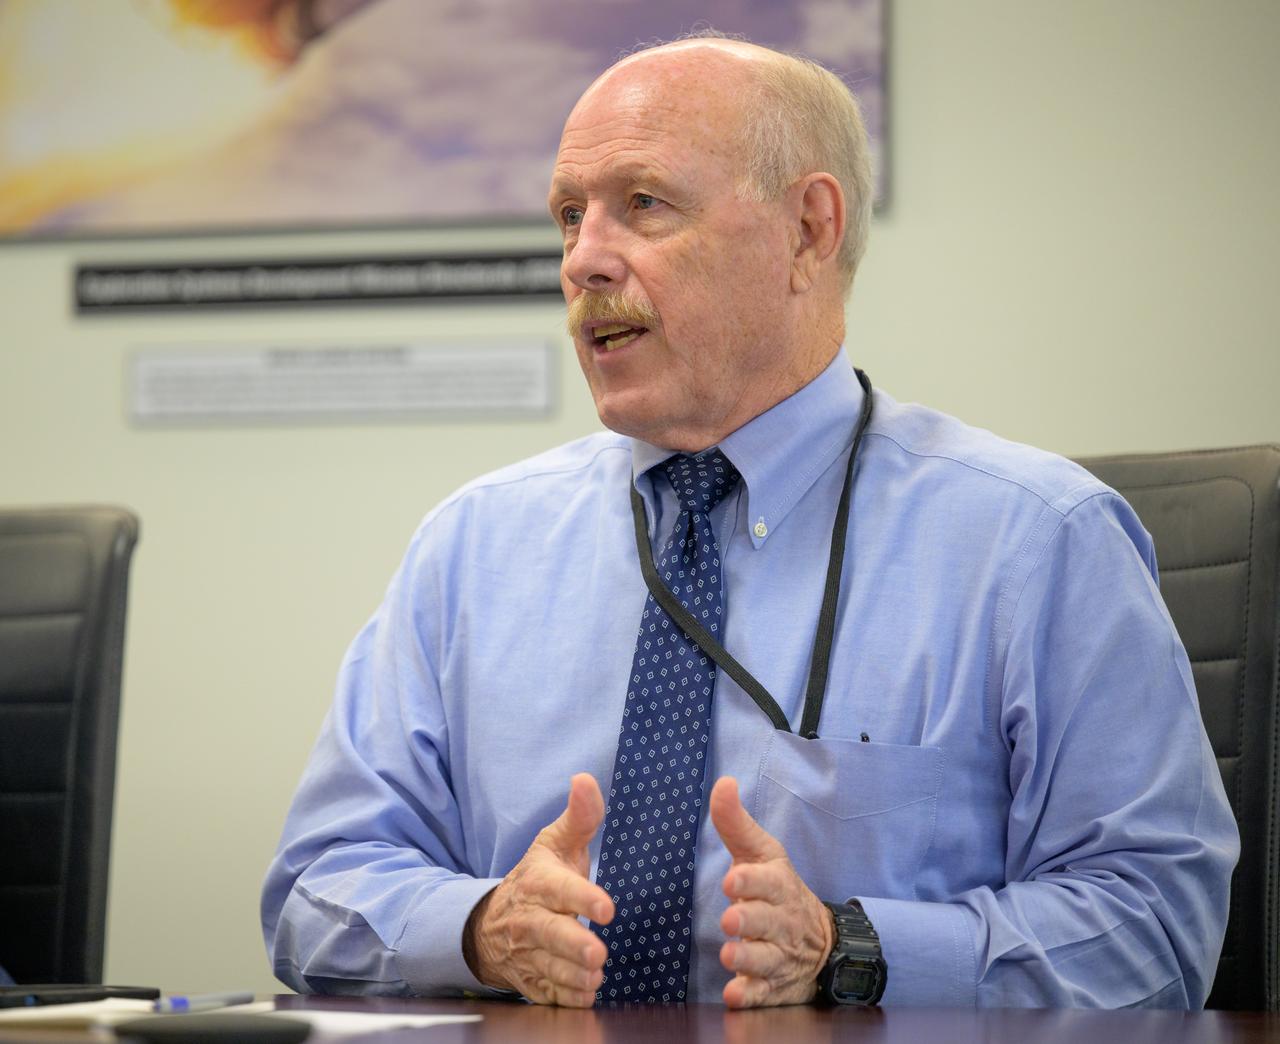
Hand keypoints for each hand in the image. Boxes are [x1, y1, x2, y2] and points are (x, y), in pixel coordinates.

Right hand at [463, 773, 614, 1005]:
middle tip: (598, 954)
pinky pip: (546, 995)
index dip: (582, 898)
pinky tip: (584, 994)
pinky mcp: (529, 981)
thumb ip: (579, 816)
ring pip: (549, 969)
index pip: (559, 889)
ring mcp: (527, 953)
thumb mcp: (554, 843)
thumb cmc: (538, 878)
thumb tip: (585, 779)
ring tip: (594, 975)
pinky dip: (564, 998)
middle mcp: (529, 919)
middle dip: (574, 946)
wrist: (491, 923)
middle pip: (549, 935)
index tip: (607, 908)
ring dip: (572, 975)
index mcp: (539, 882)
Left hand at [710, 776, 833, 1008]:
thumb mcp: (760, 854)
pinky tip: (735, 994)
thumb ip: (735, 823)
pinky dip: (751, 995)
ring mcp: (779, 955)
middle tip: (731, 919)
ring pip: (766, 959)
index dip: (750, 881)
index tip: (732, 880)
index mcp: (777, 885)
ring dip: (748, 958)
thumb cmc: (776, 889)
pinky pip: (764, 993)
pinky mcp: (774, 984)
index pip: (767, 881)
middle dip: (750, 920)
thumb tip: (723, 782)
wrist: (818, 941)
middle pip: (767, 921)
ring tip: (730, 956)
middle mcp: (781, 921)